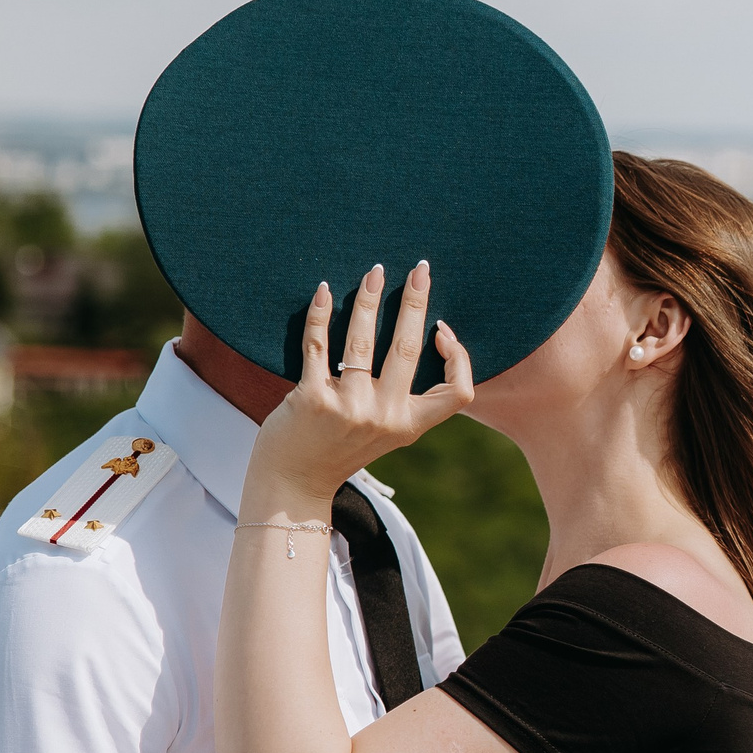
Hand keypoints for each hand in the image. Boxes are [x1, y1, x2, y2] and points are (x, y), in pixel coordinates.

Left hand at [248, 262, 474, 509]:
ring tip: (374, 273)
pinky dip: (321, 314)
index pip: (458, 392)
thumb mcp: (385, 433)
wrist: (294, 483)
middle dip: (416, 302)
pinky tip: (324, 292)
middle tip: (420, 269)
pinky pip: (318, 346)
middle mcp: (383, 417)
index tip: (441, 329)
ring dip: (369, 299)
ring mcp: (348, 408)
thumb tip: (418, 341)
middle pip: (407, 349)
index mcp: (409, 425)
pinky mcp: (311, 399)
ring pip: (363, 342)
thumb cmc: (339, 448)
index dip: (459, 358)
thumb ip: (401, 400)